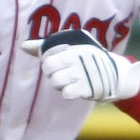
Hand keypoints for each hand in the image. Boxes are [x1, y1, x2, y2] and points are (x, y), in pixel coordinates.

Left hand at [21, 30, 139, 101]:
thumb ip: (46, 46)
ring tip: (67, 80)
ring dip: (58, 83)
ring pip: (56, 82)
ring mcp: (83, 74)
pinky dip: (67, 92)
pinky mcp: (88, 89)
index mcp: (74, 47)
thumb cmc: (88, 57)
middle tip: (60, 72)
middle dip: (51, 72)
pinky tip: (73, 88)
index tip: (56, 62)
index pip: (48, 55)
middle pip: (49, 68)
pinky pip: (66, 93)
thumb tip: (23, 46)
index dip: (48, 61)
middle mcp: (78, 59)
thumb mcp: (71, 46)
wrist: (116, 73)